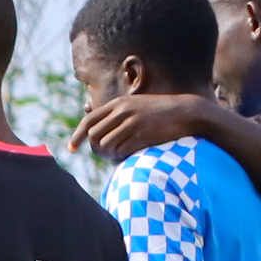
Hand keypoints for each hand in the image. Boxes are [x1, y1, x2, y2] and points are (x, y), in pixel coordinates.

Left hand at [70, 89, 219, 162]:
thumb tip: (90, 118)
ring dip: (108, 154)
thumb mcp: (135, 105)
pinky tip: (127, 156)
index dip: (77, 137)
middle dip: (94, 148)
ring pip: (105, 144)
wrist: (188, 113)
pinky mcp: (142, 134)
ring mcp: (132, 122)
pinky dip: (119, 157)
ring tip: (118, 155)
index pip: (88, 122)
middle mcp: (122, 111)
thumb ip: (115, 112)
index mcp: (118, 103)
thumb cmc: (160, 112)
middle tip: (104, 155)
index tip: (71, 149)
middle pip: (93, 135)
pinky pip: (120, 151)